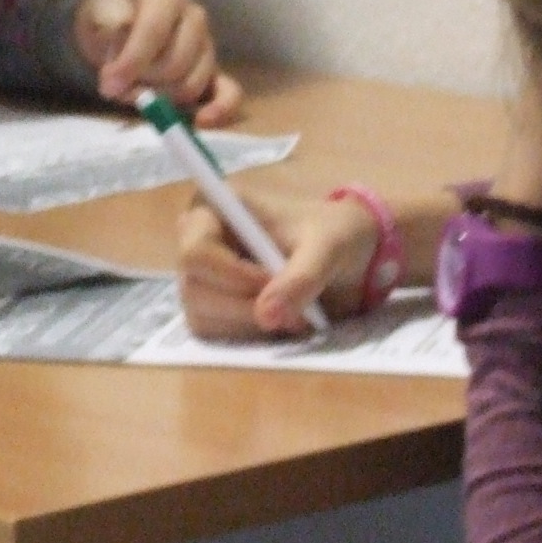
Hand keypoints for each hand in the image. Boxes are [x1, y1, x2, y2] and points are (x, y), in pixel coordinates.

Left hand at [76, 0, 240, 120]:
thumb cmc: (106, 17)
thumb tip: (121, 24)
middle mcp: (195, 18)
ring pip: (192, 85)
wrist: (113, 28)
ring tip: (136, 93)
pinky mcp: (214, 72)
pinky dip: (219, 109)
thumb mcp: (96, 8)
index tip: (108, 84)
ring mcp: (208, 46)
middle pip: (175, 64)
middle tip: (118, 88)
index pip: (154, 32)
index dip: (131, 63)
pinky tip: (201, 120)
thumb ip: (107, 16)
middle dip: (143, 83)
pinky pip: (229, 92)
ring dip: (161, 98)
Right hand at [174, 190, 374, 337]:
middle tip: (292, 310)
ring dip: (248, 324)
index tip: (274, 283)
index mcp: (213, 208)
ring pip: (199, 315)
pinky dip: (246, 334)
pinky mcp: (210, 305)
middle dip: (244, 306)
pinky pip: (211, 331)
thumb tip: (265, 316)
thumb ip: (300, 278)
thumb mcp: (328, 248)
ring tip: (291, 315)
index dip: (231, 276)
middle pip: (193, 288)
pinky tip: (278, 321)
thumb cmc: (332, 235)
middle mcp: (197, 241)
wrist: (348, 255)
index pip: (196, 252)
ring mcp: (201, 276)